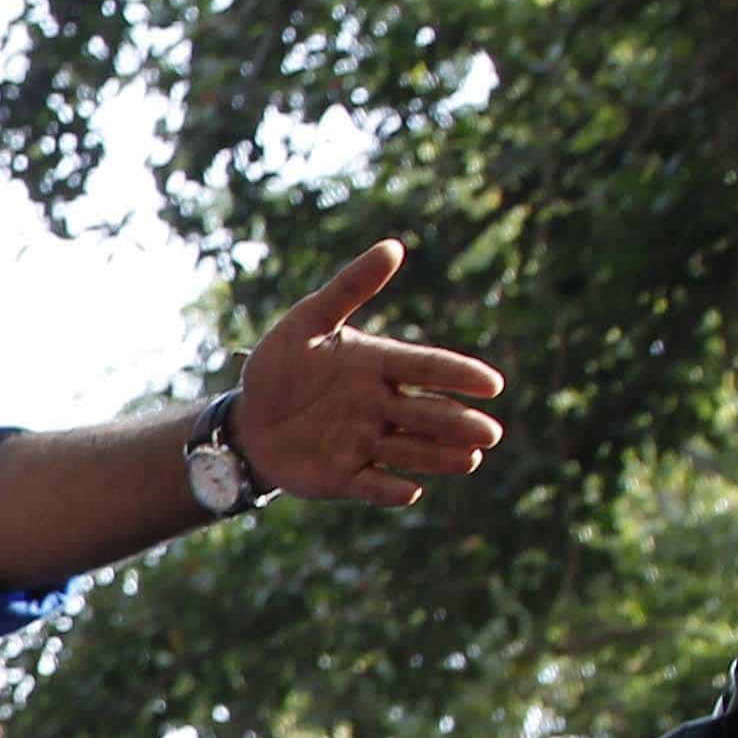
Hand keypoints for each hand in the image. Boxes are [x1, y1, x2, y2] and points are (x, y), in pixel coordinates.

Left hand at [228, 241, 508, 509]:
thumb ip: (349, 289)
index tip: (492, 384)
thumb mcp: (307, 321)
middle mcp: (381, 405)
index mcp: (379, 364)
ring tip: (470, 459)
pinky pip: (371, 484)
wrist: (245, 420)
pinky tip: (410, 490)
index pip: (428, 367)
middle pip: (428, 413)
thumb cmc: (281, 366)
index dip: (459, 376)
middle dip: (460, 424)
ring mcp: (364, 442)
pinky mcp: (343, 476)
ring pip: (410, 450)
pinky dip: (390, 490)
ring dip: (439, 456)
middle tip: (490, 433)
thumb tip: (393, 247)